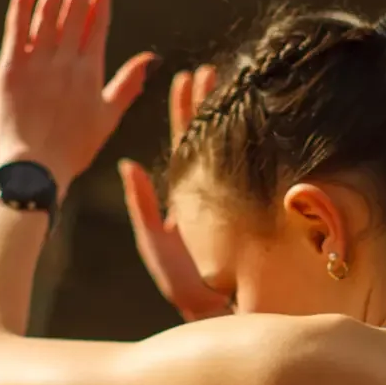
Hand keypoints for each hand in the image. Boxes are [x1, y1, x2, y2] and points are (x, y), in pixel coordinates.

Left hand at [0, 0, 153, 191]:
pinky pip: (17, 26)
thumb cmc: (73, 149)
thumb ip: (127, 84)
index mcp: (91, 70)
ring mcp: (38, 62)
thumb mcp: (108, 118)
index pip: (99, 19)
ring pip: (50, 11)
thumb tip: (151, 57)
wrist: (36, 170)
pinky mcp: (12, 67)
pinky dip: (23, 0)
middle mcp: (67, 60)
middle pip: (77, 7)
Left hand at [120, 66, 230, 320]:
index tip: (186, 77)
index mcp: (188, 194)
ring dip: (227, 111)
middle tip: (210, 69)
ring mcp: (237, 195)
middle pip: (209, 135)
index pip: (186, 141)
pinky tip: (255, 112)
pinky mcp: (259, 205)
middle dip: (208, 102)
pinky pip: (253, 164)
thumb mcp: (156, 244)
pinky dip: (250, 138)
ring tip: (227, 79)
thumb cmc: (188, 287)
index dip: (186, 110)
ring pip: (230, 144)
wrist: (225, 315)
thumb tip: (126, 164)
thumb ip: (143, 205)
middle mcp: (214, 189)